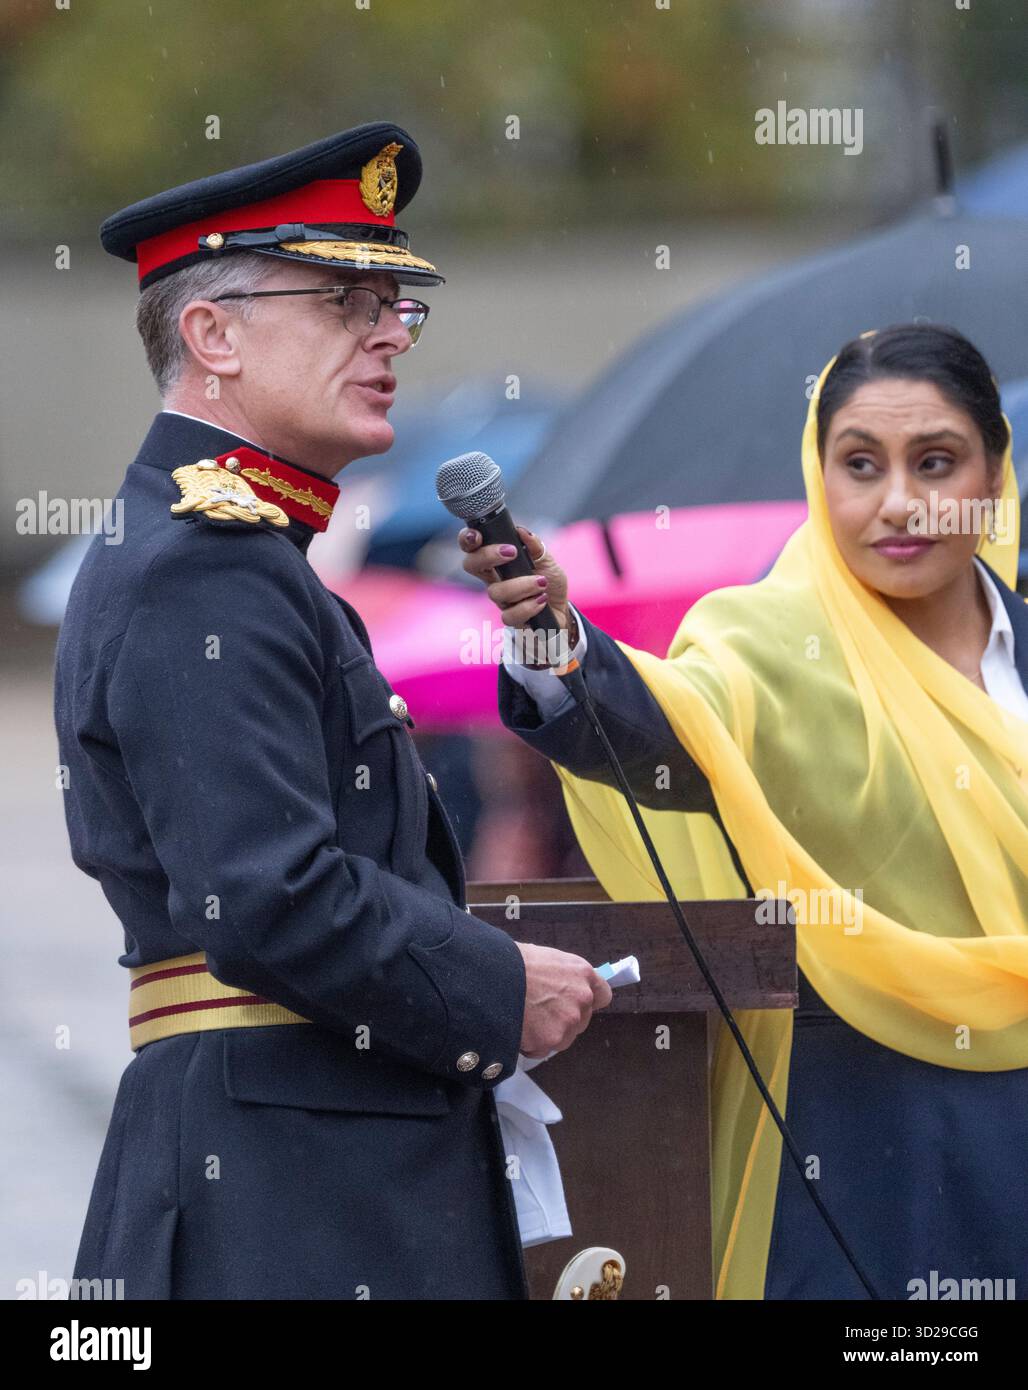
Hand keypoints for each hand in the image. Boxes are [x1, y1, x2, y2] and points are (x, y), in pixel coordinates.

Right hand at [458, 525, 569, 630]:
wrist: (562, 609)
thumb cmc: (549, 582)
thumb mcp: (546, 559)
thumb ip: (534, 545)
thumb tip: (521, 531)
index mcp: (498, 562)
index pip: (474, 547)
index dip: (467, 539)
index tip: (477, 535)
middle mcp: (494, 580)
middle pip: (471, 565)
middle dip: (487, 556)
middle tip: (511, 553)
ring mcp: (501, 600)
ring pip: (495, 592)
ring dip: (521, 585)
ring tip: (541, 583)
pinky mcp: (511, 619)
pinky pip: (509, 615)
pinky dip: (528, 606)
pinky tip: (541, 600)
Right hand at [515, 942, 612, 1057]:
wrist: (490, 977)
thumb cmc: (512, 961)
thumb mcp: (545, 959)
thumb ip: (562, 977)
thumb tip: (560, 987)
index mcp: (582, 974)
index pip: (603, 995)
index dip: (587, 1001)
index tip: (575, 1003)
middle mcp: (582, 998)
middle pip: (581, 1020)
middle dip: (564, 1020)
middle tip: (539, 1012)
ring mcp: (568, 1022)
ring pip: (563, 1038)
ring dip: (548, 1034)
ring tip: (524, 1019)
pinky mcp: (550, 1041)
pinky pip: (542, 1049)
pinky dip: (530, 1045)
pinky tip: (516, 1028)